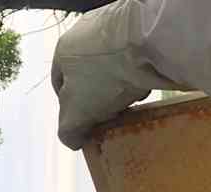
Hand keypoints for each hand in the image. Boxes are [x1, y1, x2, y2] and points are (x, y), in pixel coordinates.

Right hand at [51, 2, 175, 149]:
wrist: (150, 42)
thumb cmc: (104, 76)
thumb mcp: (76, 111)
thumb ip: (68, 129)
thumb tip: (72, 140)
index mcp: (63, 51)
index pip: (60, 86)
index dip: (70, 111)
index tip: (87, 127)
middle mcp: (85, 35)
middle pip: (89, 79)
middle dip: (99, 102)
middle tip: (112, 119)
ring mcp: (114, 31)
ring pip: (114, 71)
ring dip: (121, 91)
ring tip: (132, 105)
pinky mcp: (140, 32)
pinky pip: (136, 61)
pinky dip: (139, 77)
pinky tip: (147, 89)